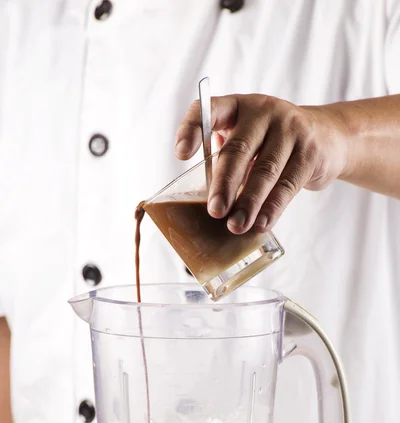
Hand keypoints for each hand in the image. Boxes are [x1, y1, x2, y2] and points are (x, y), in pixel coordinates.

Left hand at [175, 94, 348, 233]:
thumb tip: (210, 202)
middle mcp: (263, 111)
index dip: (192, 130)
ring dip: (249, 203)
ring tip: (236, 225)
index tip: (180, 154)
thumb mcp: (249, 141)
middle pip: (238, 149)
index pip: (209, 111)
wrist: (328, 137)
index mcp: (238, 107)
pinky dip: (273, 208)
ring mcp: (290, 129)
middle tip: (215, 211)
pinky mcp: (310, 151)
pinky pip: (288, 184)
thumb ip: (229, 160)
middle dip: (224, 184)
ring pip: (264, 171)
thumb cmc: (273, 145)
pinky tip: (261, 224)